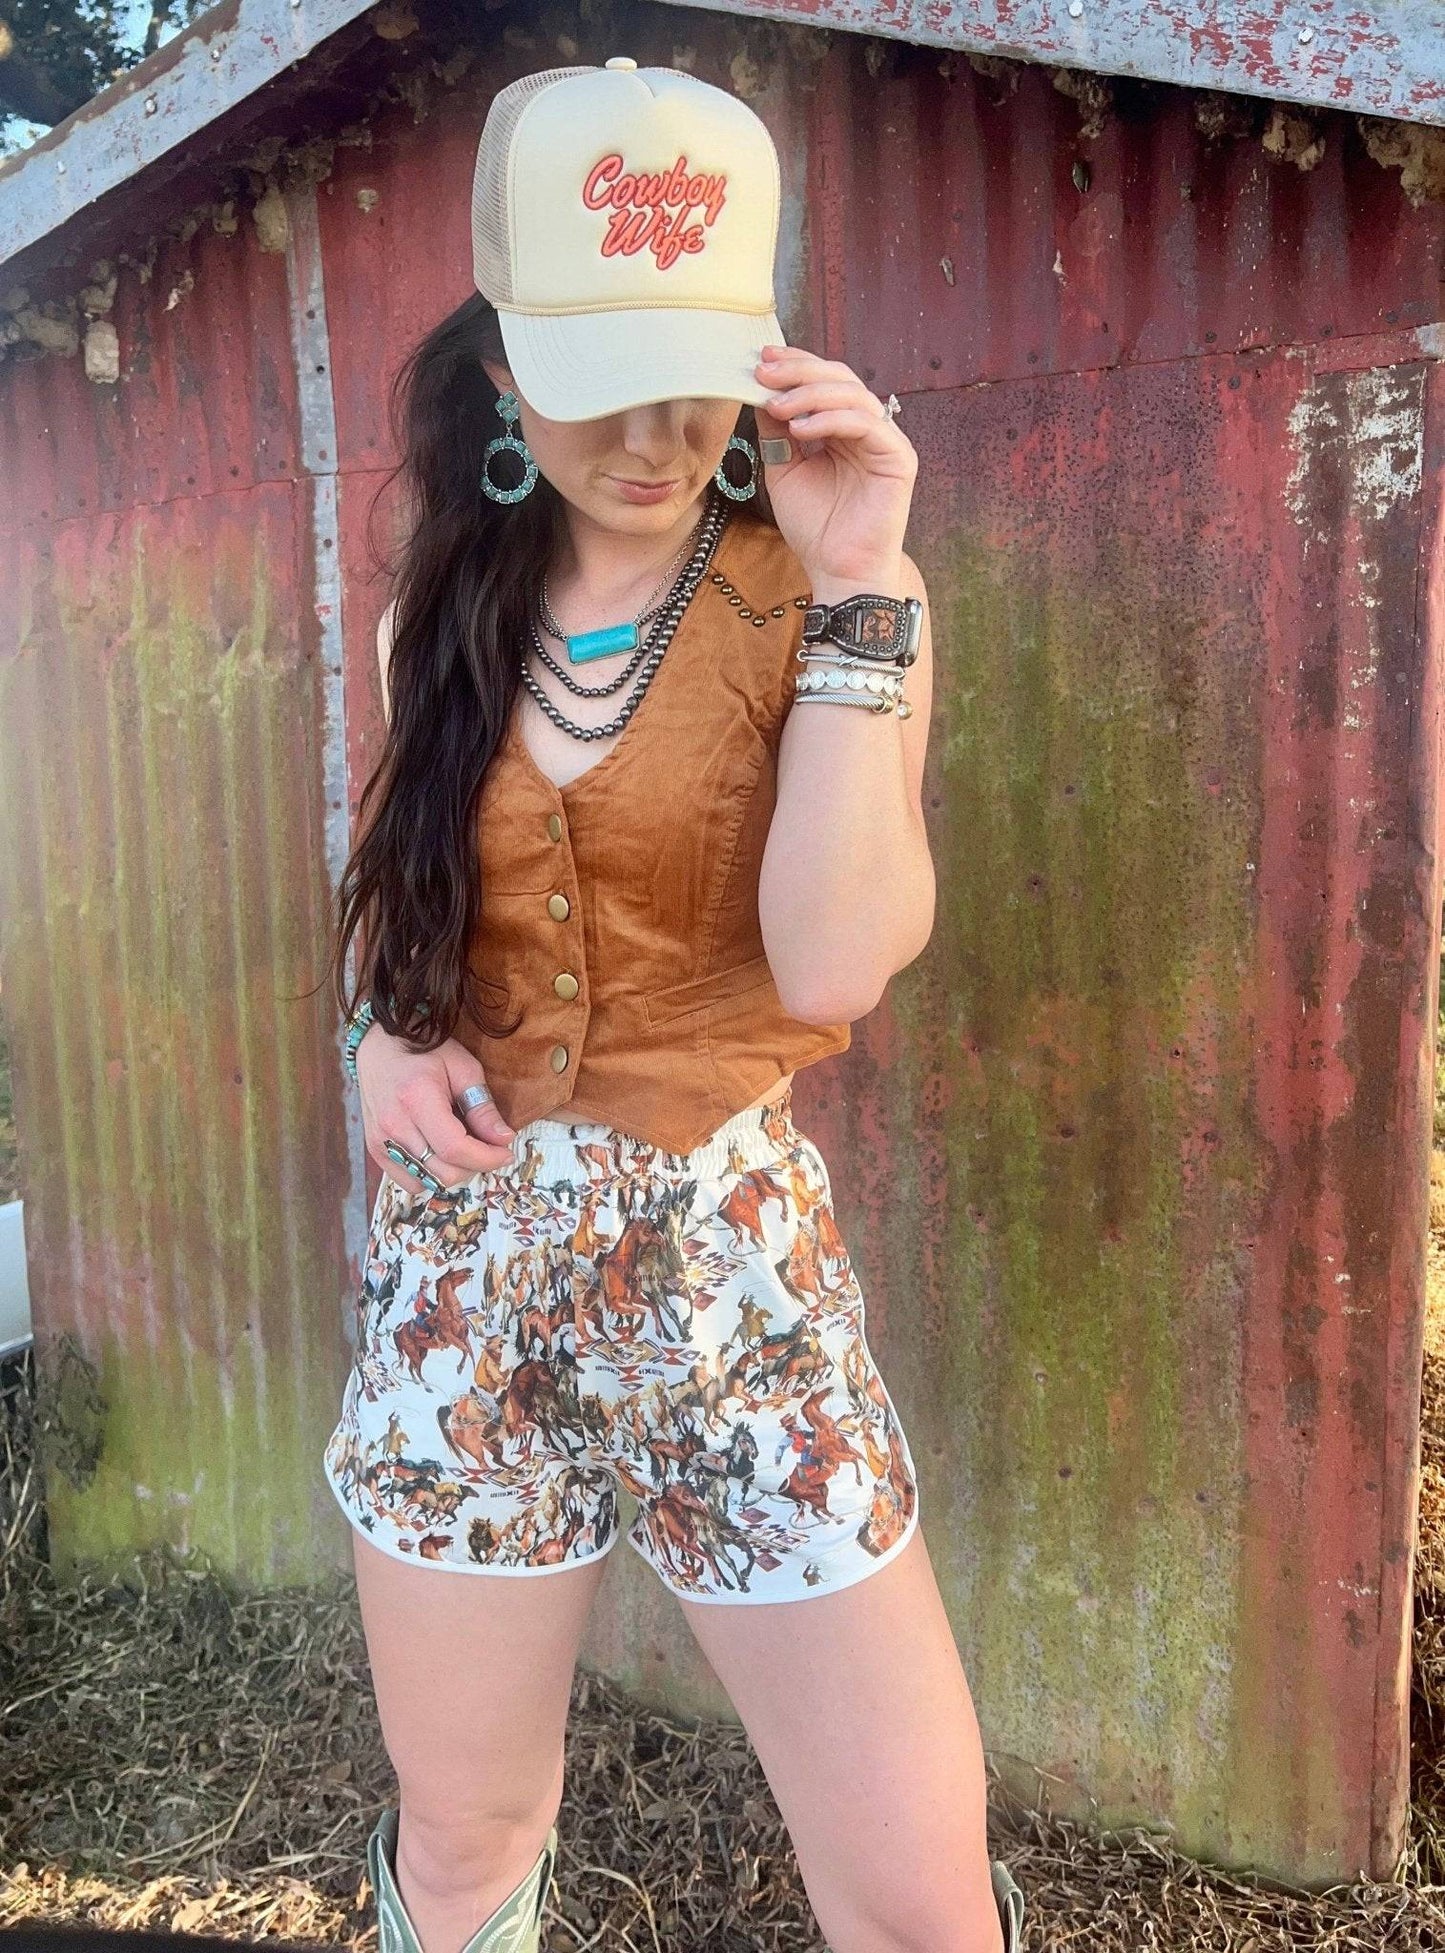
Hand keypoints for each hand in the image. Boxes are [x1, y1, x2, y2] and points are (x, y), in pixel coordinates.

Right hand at [356, 1026, 515, 1191]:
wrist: (378, 1047)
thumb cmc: (423, 1051)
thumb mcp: (462, 1067)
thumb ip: (482, 1106)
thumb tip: (503, 1139)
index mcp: (417, 1100)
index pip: (455, 1148)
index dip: (487, 1158)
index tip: (506, 1153)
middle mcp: (394, 1126)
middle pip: (443, 1172)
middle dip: (474, 1166)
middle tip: (488, 1148)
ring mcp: (380, 1141)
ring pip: (427, 1182)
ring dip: (453, 1172)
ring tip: (462, 1148)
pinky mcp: (375, 1150)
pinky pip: (409, 1182)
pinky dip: (430, 1175)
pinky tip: (438, 1152)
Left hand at [752, 344, 917, 591]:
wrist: (837, 571)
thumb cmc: (815, 528)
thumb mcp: (784, 470)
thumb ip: (777, 432)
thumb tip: (760, 390)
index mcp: (843, 429)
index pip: (824, 382)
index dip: (796, 366)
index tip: (760, 361)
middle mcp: (868, 429)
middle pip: (840, 378)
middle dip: (799, 371)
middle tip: (765, 372)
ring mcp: (886, 441)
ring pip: (852, 395)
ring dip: (809, 394)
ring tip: (776, 405)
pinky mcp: (899, 458)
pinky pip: (865, 424)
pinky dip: (831, 419)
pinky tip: (800, 428)